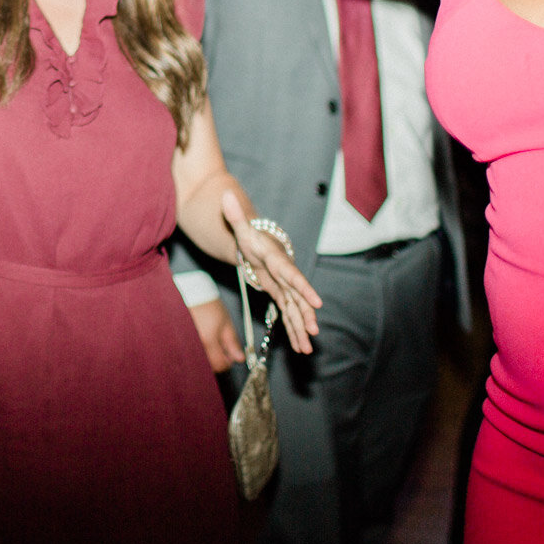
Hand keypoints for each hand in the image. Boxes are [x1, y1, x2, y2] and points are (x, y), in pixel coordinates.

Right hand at [188, 297, 245, 372]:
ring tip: (210, 339)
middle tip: (220, 346)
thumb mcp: (226, 322)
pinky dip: (199, 350)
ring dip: (208, 355)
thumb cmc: (208, 304)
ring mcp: (185, 344)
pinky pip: (191, 353)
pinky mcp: (179, 342)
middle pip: (209, 365)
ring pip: (201, 360)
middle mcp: (195, 345)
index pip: (220, 365)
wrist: (189, 292)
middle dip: (217, 359)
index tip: (230, 355)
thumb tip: (240, 358)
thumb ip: (233, 342)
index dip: (228, 362)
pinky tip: (201, 337)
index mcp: (208, 340)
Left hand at [223, 192, 321, 352]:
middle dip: (306, 315)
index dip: (304, 288)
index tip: (317, 302)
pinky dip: (294, 329)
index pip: (291, 275)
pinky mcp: (281, 295)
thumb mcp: (241, 227)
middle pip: (298, 297)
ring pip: (295, 309)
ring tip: (306, 348)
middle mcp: (285, 275)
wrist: (258, 241)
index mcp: (277, 260)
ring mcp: (284, 287)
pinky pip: (289, 314)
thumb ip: (234, 214)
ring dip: (300, 328)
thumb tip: (226, 194)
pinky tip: (300, 346)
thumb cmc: (250, 235)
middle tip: (313, 332)